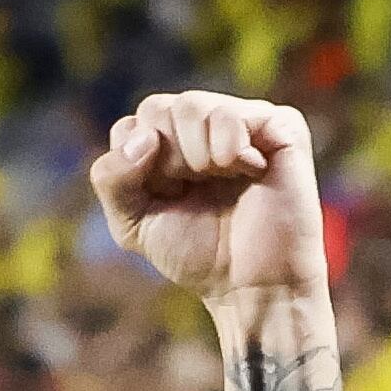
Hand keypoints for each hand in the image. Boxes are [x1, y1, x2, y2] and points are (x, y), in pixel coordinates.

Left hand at [90, 93, 328, 303]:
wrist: (254, 285)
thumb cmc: (199, 254)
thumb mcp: (133, 224)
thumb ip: (112, 180)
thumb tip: (143, 138)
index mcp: (167, 145)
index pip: (131, 127)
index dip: (138, 168)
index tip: (165, 199)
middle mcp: (202, 126)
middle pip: (156, 109)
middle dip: (166, 160)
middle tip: (194, 189)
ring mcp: (240, 122)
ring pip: (191, 106)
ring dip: (195, 154)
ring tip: (220, 178)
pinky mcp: (279, 126)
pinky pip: (234, 114)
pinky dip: (230, 145)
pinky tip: (248, 170)